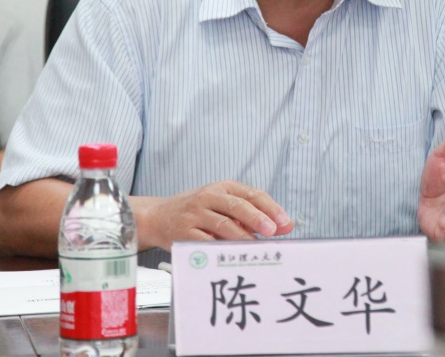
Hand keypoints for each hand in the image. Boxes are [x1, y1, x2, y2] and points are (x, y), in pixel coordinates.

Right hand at [141, 181, 293, 249]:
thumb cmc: (197, 212)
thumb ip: (253, 215)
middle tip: (272, 231)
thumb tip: (285, 226)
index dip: (271, 208)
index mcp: (223, 187)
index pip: (252, 194)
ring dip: (242, 237)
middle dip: (257, 218)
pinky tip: (232, 256)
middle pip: (237, 206)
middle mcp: (209, 197)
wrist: (158, 217)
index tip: (284, 223)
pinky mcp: (184, 232)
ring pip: (223, 224)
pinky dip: (220, 249)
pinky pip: (205, 242)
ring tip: (257, 248)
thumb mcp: (223, 206)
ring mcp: (195, 214)